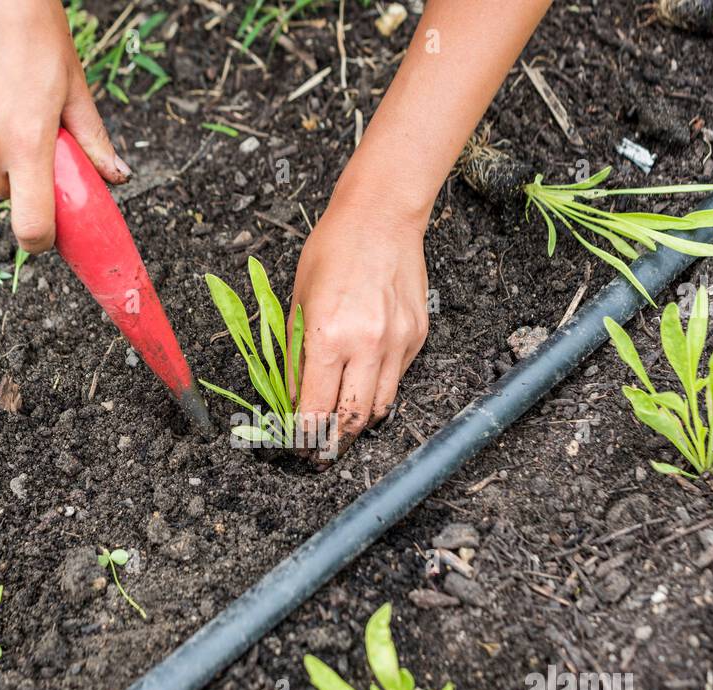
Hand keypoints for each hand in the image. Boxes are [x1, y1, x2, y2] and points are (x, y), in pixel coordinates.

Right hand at [0, 0, 130, 252]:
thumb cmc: (32, 24)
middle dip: (19, 174)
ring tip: (1, 89)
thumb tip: (116, 177)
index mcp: (28, 144)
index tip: (47, 233)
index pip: (31, 227)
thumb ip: (92, 140)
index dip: (41, 238)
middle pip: (4, 189)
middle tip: (30, 132)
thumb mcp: (73, 83)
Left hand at [291, 198, 428, 463]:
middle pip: (353, 419)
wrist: (380, 217)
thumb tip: (294, 399)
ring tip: (341, 425)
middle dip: (333, 442)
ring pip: (381, 407)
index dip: (304, 435)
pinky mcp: (418, 336)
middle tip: (319, 449)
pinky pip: (396, 379)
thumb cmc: (332, 250)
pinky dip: (378, 388)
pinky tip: (362, 380)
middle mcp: (368, 345)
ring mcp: (398, 343)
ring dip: (359, 422)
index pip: (316, 408)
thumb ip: (296, 355)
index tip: (296, 445)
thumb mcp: (298, 302)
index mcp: (329, 336)